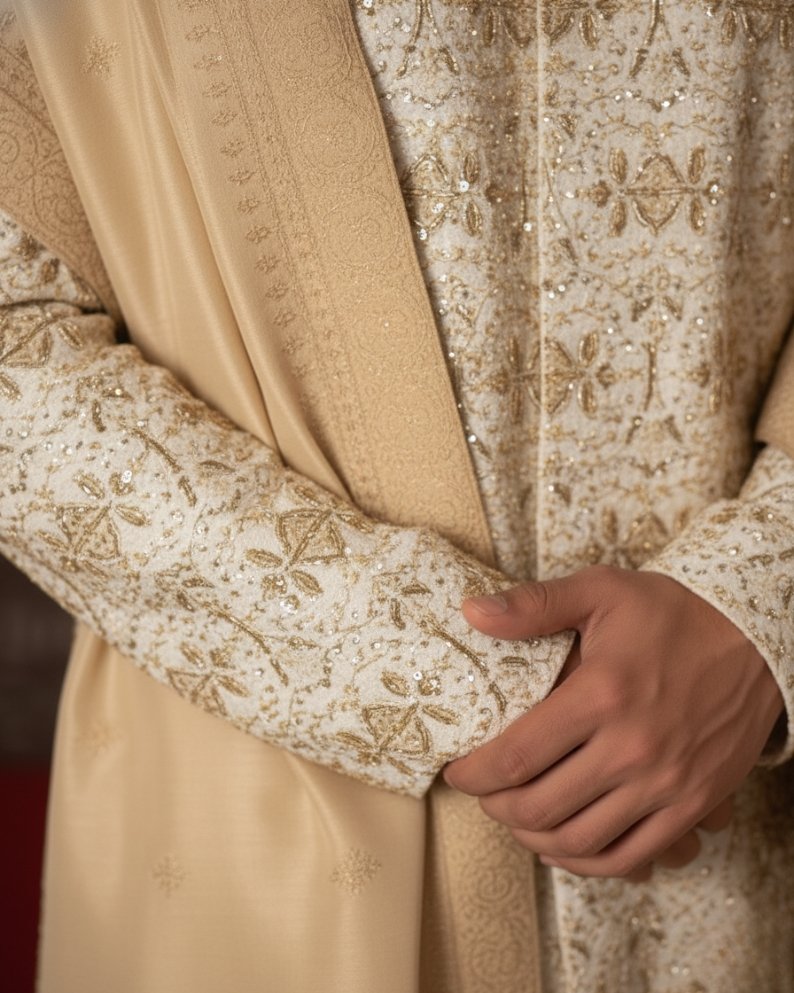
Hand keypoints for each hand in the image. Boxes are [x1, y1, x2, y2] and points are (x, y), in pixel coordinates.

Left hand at [444, 566, 783, 878]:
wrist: (757, 637)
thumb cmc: (673, 612)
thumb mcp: (602, 590)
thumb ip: (534, 604)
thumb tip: (471, 612)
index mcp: (601, 694)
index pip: (515, 756)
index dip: (473, 774)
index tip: (457, 770)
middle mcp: (631, 748)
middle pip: (538, 808)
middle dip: (495, 808)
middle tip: (483, 793)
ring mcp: (665, 783)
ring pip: (578, 840)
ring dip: (534, 839)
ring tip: (516, 819)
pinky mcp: (693, 804)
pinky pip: (630, 855)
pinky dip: (587, 860)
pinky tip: (566, 843)